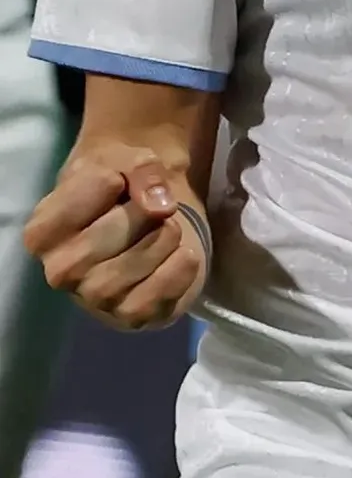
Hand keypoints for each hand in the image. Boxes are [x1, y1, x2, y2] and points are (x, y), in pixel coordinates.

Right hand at [23, 145, 207, 329]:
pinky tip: (182, 253)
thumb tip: (159, 207)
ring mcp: (93, 299)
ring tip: (167, 228)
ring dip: (163, 239)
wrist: (149, 212)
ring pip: (130, 269)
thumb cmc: (124, 185)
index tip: (117, 181)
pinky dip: (178, 270)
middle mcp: (59, 271)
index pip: (80, 198)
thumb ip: (142, 170)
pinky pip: (155, 299)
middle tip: (151, 208)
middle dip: (141, 213)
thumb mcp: (129, 159)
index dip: (112, 179)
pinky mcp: (130, 317)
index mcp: (43, 232)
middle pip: (104, 238)